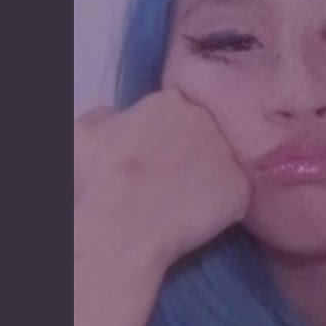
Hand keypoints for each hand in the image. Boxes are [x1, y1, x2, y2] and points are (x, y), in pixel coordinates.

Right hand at [74, 88, 250, 270]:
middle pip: (203, 132)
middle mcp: (208, 119)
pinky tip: (196, 219)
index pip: (174, 111)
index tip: (149, 158)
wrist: (124, 225)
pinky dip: (221, 207)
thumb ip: (106, 117)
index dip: (161, 136)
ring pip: (221, 163)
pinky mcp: (242, 188)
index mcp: (170, 101)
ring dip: (206, 178)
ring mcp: (229, 153)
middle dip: (188, 151)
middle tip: (166, 181)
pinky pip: (234, 195)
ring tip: (179, 202)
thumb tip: (118, 119)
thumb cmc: (98, 177)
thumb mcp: (83, 133)